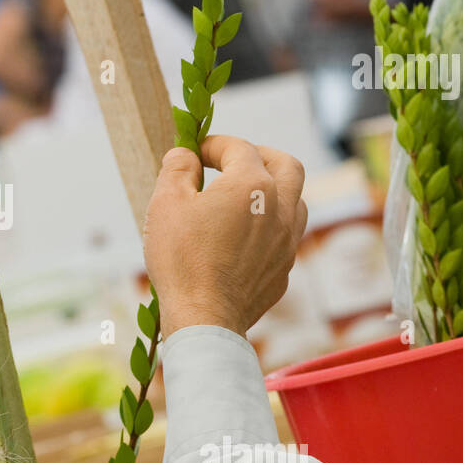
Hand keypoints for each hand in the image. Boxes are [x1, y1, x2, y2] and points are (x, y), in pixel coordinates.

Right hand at [142, 135, 307, 337]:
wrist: (204, 318)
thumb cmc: (182, 259)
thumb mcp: (165, 204)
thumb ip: (177, 168)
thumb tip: (184, 154)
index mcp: (252, 185)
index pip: (238, 148)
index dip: (214, 144)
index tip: (195, 153)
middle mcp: (280, 208)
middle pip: (286, 164)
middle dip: (261, 155)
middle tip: (236, 161)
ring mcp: (287, 241)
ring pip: (296, 200)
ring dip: (275, 190)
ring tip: (247, 197)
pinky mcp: (284, 269)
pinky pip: (286, 236)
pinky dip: (271, 225)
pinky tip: (246, 236)